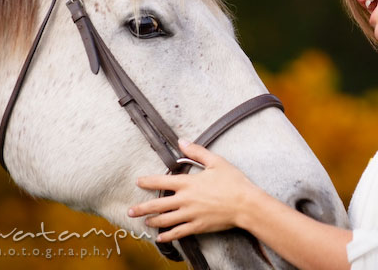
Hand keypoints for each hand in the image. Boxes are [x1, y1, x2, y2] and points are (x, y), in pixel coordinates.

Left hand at [127, 139, 261, 241]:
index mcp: (188, 183)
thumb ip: (196, 152)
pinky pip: (178, 232)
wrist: (246, 204)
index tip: (138, 182)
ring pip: (165, 220)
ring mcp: (190, 215)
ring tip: (144, 221)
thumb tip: (182, 141)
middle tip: (130, 210)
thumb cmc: (233, 182)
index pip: (162, 182)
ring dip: (153, 221)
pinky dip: (168, 236)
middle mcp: (185, 200)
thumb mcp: (216, 162)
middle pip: (158, 205)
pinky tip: (160, 237)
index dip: (148, 182)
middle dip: (142, 208)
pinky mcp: (198, 226)